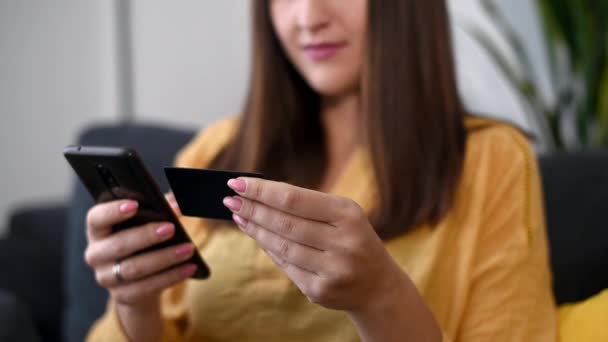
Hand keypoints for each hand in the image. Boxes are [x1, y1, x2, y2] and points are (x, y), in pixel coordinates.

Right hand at [84, 194, 196, 310]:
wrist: (140, 281)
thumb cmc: (143, 242)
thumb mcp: (146, 224)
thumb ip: (159, 208)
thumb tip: (177, 203)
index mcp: (98, 230)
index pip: (96, 218)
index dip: (113, 211)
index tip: (134, 204)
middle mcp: (96, 254)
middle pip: (118, 244)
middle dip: (146, 235)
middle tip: (171, 228)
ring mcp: (106, 277)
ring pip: (134, 268)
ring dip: (164, 258)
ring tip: (188, 249)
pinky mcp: (122, 295)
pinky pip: (146, 287)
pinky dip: (171, 277)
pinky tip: (189, 268)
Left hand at [222, 178, 407, 314]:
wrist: (378, 286)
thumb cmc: (354, 240)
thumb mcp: (343, 216)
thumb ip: (307, 206)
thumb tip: (258, 196)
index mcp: (348, 215)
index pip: (294, 199)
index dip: (261, 191)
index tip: (237, 183)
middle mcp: (342, 243)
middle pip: (284, 223)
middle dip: (252, 210)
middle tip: (230, 200)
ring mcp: (332, 270)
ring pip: (280, 247)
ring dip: (255, 230)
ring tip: (239, 216)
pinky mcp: (320, 291)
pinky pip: (285, 266)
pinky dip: (268, 250)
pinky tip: (257, 237)